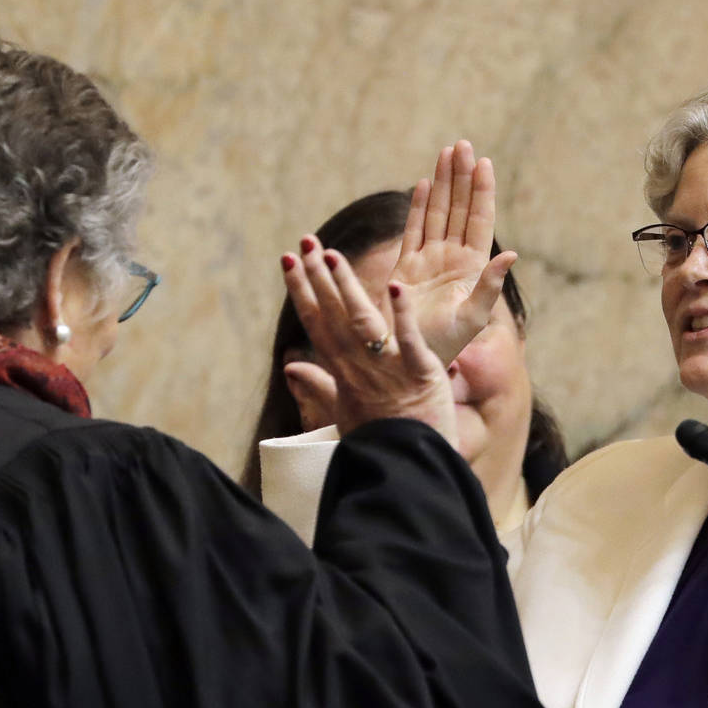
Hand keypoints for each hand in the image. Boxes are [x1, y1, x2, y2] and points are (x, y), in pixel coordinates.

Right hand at [280, 237, 457, 445]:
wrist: (407, 466)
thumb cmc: (378, 441)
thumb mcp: (342, 411)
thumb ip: (318, 385)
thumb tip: (289, 367)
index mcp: (342, 371)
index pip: (316, 322)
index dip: (301, 289)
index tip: (287, 260)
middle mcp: (358, 366)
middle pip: (332, 314)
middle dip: (316, 277)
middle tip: (303, 241)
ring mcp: (388, 368)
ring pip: (362, 320)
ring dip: (346, 286)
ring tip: (332, 254)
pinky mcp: (420, 372)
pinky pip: (408, 340)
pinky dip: (402, 314)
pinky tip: (396, 286)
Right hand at [390, 141, 516, 366]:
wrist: (411, 361)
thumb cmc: (445, 345)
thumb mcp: (473, 317)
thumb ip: (490, 285)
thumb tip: (511, 253)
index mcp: (472, 267)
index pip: (479, 220)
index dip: (481, 191)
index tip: (484, 162)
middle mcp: (452, 259)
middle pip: (458, 209)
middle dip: (462, 176)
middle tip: (463, 144)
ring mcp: (429, 261)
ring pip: (438, 213)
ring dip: (443, 183)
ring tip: (447, 153)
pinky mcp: (406, 268)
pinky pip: (414, 230)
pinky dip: (419, 206)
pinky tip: (425, 184)